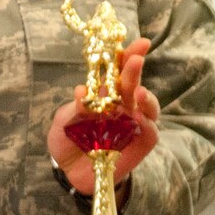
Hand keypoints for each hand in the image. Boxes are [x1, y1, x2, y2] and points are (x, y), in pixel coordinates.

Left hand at [47, 37, 158, 194]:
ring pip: (150, 107)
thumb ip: (73, 108)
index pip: (119, 69)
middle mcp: (123, 105)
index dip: (128, 55)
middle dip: (136, 69)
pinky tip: (138, 117)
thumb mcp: (63, 122)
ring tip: (137, 92)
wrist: (69, 171)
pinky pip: (150, 132)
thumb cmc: (68, 139)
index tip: (138, 42)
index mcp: (105, 93)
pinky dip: (146, 123)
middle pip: (135, 84)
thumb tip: (82, 91)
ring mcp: (134, 124)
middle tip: (135, 59)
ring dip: (146, 97)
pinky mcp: (142, 144)